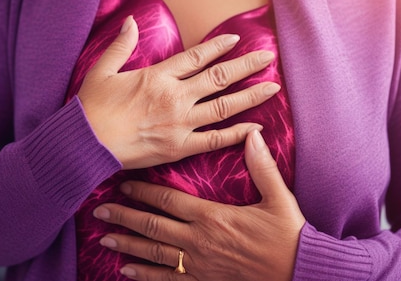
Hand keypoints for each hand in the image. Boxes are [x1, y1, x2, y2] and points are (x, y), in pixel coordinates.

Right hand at [77, 16, 279, 169]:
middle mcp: (175, 96)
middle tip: (268, 57)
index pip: (196, 57)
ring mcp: (180, 123)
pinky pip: (214, 140)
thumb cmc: (92, 108)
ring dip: (250, 96)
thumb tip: (131, 20)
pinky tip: (256, 127)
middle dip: (246, 66)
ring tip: (272, 87)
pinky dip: (237, 133)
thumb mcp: (102, 70)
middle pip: (219, 78)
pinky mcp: (179, 147)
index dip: (218, 47)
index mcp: (158, 76)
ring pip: (224, 107)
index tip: (236, 40)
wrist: (85, 144)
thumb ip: (121, 45)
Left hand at [93, 130, 305, 280]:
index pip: (168, 200)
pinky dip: (145, 276)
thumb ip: (262, 165)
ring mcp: (199, 265)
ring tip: (104, 238)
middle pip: (153, 226)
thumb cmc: (288, 235)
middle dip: (124, 216)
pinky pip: (168, 280)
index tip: (123, 183)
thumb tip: (252, 133)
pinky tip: (126, 272)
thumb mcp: (278, 197)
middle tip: (100, 210)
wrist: (300, 272)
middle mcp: (199, 241)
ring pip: (154, 253)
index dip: (143, 192)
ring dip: (127, 244)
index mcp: (212, 217)